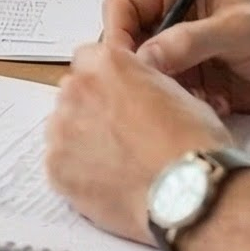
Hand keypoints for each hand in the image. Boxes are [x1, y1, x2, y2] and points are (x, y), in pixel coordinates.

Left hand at [46, 42, 232, 242]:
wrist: (190, 192)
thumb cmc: (193, 144)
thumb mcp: (177, 93)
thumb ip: (142, 84)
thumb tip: (136, 93)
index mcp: (108, 63)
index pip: (88, 57)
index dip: (103, 79)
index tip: (113, 96)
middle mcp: (78, 88)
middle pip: (73, 92)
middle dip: (90, 109)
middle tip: (118, 135)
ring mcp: (62, 128)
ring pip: (62, 127)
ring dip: (80, 139)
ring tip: (115, 165)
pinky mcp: (56, 166)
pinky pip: (59, 163)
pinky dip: (76, 172)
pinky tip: (105, 184)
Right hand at [103, 0, 249, 118]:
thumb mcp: (240, 31)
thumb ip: (190, 41)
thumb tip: (144, 58)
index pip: (122, 5)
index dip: (116, 34)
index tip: (123, 66)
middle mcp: (173, 17)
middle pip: (128, 43)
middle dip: (142, 69)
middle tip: (162, 90)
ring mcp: (183, 51)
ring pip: (147, 74)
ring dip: (167, 91)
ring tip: (202, 97)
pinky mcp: (195, 81)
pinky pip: (169, 96)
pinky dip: (186, 105)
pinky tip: (219, 104)